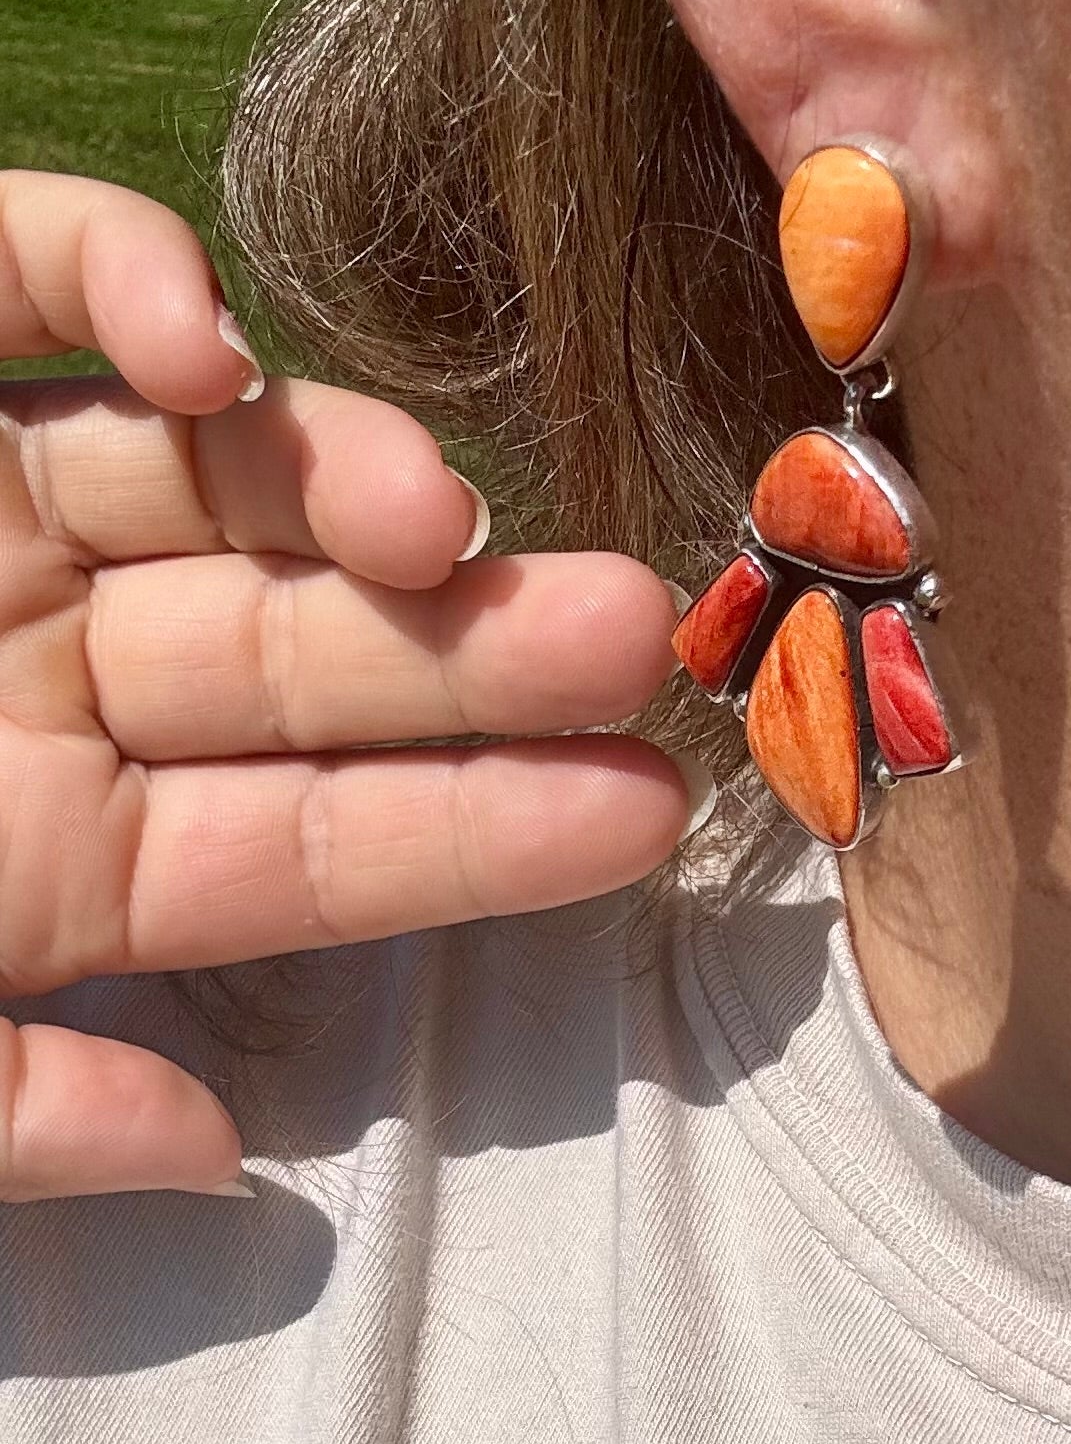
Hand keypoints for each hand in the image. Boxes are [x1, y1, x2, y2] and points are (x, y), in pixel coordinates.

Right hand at [0, 171, 705, 1201]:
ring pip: (198, 475)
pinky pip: (16, 279)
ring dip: (336, 480)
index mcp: (31, 859)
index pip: (297, 852)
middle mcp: (25, 682)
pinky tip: (206, 352)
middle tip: (629, 642)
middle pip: (293, 660)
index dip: (470, 837)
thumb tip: (211, 1163)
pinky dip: (114, 285)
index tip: (636, 817)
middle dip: (460, 655)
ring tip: (447, 518)